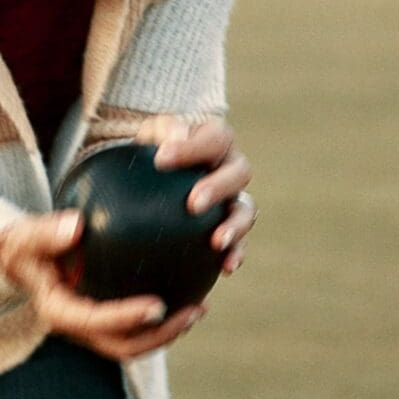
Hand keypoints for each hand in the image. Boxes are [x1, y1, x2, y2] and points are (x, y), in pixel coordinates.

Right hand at [0, 212, 203, 360]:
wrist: (21, 260)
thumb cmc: (25, 245)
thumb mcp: (27, 235)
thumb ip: (47, 232)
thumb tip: (78, 226)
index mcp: (59, 312)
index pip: (97, 322)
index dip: (128, 318)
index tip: (159, 304)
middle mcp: (78, 328)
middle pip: (124, 346)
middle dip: (161, 336)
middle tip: (193, 311)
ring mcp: (94, 329)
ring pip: (136, 343)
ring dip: (169, 332)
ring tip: (199, 308)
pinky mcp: (106, 321)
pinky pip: (138, 328)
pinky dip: (164, 319)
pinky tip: (188, 295)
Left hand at [136, 114, 255, 275]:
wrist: (156, 173)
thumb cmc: (153, 148)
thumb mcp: (152, 133)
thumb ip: (161, 130)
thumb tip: (173, 139)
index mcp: (216, 138)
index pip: (214, 138)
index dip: (193, 148)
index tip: (161, 160)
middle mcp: (232, 167)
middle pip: (239, 174)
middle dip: (218, 189)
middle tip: (193, 204)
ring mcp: (234, 197)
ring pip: (246, 210)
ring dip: (235, 226)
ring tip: (217, 242)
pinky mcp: (230, 226)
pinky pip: (240, 241)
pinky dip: (236, 253)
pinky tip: (225, 268)